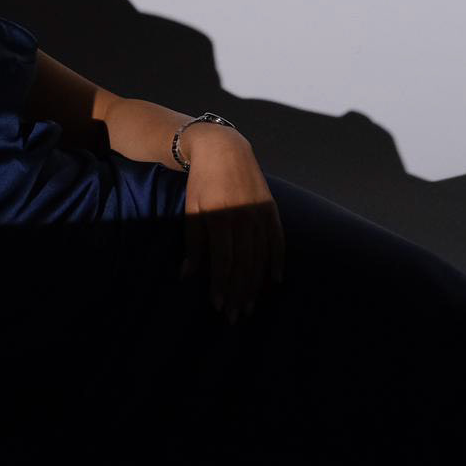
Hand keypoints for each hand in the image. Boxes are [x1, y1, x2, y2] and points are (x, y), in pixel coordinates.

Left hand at [179, 128, 284, 323]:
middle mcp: (244, 217)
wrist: (224, 149)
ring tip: (251, 306)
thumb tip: (187, 275)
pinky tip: (275, 280)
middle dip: (239, 292)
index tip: (218, 306)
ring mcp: (260, 213)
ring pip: (261, 257)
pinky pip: (277, 240)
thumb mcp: (191, 210)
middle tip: (236, 316)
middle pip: (244, 264)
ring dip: (256, 284)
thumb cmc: (201, 183)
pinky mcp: (271, 209)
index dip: (222, 285)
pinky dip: (277, 261)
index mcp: (221, 217)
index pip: (224, 260)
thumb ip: (193, 243)